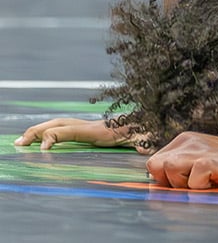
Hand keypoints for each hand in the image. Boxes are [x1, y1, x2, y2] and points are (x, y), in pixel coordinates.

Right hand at [15, 118, 139, 151]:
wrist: (143, 120)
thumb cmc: (141, 131)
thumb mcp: (143, 137)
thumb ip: (144, 142)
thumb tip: (145, 149)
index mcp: (99, 129)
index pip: (71, 130)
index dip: (55, 138)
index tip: (42, 150)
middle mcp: (89, 125)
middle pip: (58, 125)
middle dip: (38, 132)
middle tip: (20, 143)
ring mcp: (85, 125)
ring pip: (57, 124)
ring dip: (37, 131)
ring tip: (19, 141)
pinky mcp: (84, 129)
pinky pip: (60, 128)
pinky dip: (45, 132)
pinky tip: (35, 140)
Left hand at [146, 132, 217, 188]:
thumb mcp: (202, 166)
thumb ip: (180, 172)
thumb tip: (156, 188)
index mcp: (185, 141)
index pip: (155, 163)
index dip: (165, 178)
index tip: (186, 183)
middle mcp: (189, 141)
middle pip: (156, 165)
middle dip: (170, 180)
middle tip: (195, 183)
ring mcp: (199, 149)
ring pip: (169, 171)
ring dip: (185, 184)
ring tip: (207, 182)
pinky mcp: (209, 161)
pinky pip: (191, 183)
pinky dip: (202, 189)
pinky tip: (217, 182)